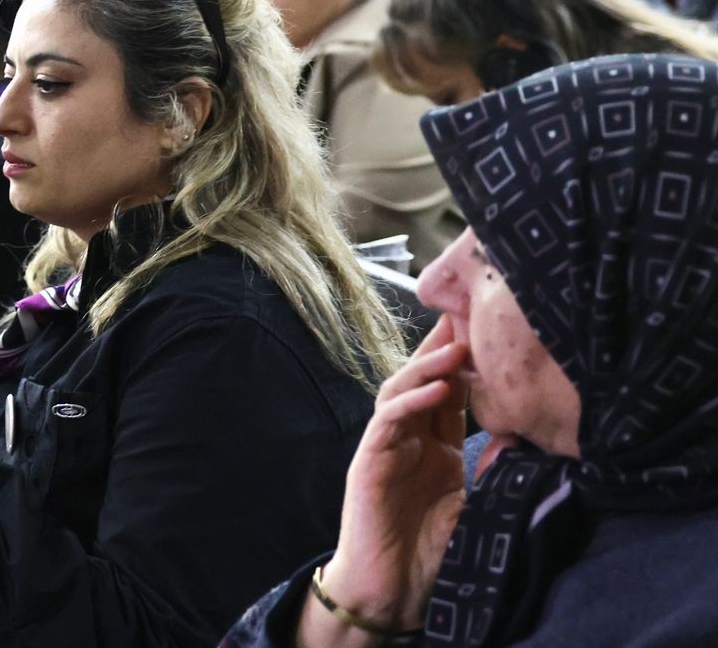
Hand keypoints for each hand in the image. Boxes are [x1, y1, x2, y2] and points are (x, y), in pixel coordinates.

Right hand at [302, 314, 469, 641]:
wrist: (394, 590)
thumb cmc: (433, 554)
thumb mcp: (477, 507)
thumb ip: (495, 475)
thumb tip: (534, 447)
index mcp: (437, 448)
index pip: (452, 394)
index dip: (469, 364)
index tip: (491, 333)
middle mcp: (410, 440)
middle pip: (424, 381)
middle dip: (444, 349)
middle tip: (467, 314)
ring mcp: (387, 447)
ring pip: (402, 391)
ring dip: (427, 367)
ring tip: (455, 347)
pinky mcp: (369, 460)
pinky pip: (388, 421)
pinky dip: (410, 401)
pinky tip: (435, 389)